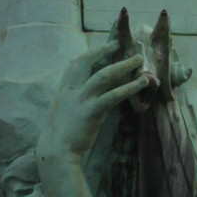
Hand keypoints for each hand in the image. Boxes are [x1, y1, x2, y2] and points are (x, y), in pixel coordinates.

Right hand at [40, 45, 152, 163]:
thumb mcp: (64, 112)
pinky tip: (141, 83)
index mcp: (63, 91)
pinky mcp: (91, 112)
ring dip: (122, 66)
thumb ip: (78, 100)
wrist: (55, 152)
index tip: (101, 47)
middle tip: (117, 43)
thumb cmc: (60, 135)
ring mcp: (80, 100)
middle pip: (86, 62)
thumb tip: (99, 94)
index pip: (74, 65)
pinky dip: (128, 88)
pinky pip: (113, 96)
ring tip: (137, 60)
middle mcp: (70, 91)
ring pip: (103, 76)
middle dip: (102, 51)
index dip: (89, 54)